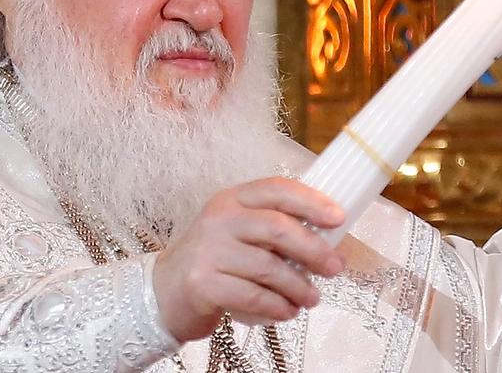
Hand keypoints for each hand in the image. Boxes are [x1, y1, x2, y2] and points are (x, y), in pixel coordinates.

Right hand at [152, 177, 346, 341]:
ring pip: (268, 267)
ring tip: (312, 298)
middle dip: (313, 249)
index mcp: (233, 199)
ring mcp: (209, 250)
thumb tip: (327, 239)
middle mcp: (220, 218)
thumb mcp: (238, 232)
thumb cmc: (214, 260)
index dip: (311, 201)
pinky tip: (287, 311)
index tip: (338, 218)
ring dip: (298, 285)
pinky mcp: (203, 283)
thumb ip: (272, 228)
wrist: (164, 291)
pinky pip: (252, 295)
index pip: (277, 189)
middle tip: (334, 267)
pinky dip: (276, 305)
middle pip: (277, 228)